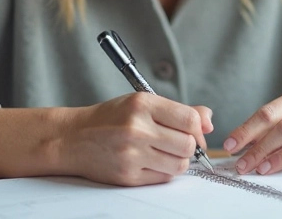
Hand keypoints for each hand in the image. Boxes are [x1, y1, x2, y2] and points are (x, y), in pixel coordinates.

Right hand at [63, 93, 212, 185]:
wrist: (73, 138)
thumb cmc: (110, 118)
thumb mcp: (141, 103)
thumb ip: (178, 110)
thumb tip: (209, 121)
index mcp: (142, 105)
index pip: (190, 120)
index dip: (199, 128)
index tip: (196, 132)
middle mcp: (137, 128)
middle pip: (188, 145)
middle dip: (189, 145)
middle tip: (178, 143)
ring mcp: (132, 154)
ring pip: (179, 164)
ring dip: (178, 160)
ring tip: (164, 152)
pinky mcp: (128, 176)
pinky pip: (163, 178)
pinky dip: (164, 171)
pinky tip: (151, 161)